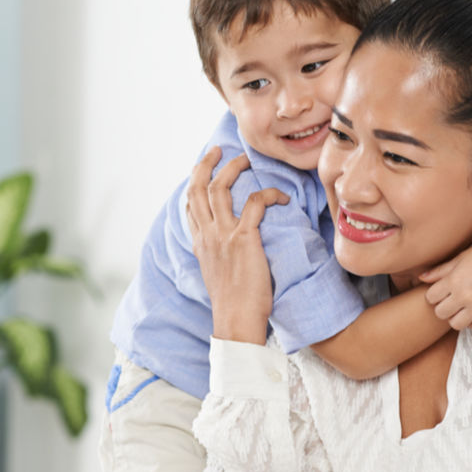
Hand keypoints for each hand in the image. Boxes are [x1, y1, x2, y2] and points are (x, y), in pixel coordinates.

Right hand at [185, 147, 288, 344]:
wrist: (236, 321)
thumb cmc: (233, 304)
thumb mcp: (217, 274)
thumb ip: (219, 255)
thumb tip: (229, 249)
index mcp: (200, 244)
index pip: (190, 205)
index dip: (195, 182)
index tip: (205, 169)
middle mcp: (207, 236)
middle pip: (197, 188)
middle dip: (206, 164)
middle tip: (219, 150)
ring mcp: (222, 236)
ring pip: (219, 188)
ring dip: (233, 169)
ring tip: (247, 160)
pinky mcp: (244, 239)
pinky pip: (255, 203)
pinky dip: (270, 194)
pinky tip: (282, 196)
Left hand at [418, 227, 471, 331]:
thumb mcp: (459, 259)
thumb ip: (439, 271)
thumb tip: (421, 278)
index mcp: (454, 281)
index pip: (431, 298)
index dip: (433, 295)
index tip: (440, 291)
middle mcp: (465, 295)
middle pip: (440, 313)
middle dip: (442, 307)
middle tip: (450, 300)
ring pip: (456, 324)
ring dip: (456, 317)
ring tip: (461, 307)